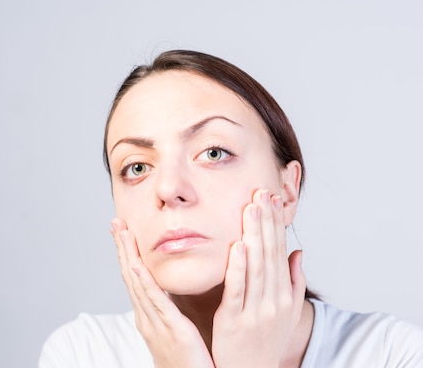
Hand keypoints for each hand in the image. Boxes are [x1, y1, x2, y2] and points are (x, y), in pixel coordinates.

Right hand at [111, 218, 214, 367]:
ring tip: (123, 232)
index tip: (124, 230)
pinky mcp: (172, 331)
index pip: (134, 278)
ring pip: (138, 284)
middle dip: (122, 247)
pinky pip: (157, 303)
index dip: (127, 253)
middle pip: (130, 276)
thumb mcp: (175, 331)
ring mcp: (156, 324)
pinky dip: (145, 283)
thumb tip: (169, 289)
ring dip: (128, 256)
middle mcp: (147, 318)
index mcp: (149, 316)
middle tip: (116, 221)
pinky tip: (137, 266)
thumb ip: (171, 310)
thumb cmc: (188, 364)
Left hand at [211, 189, 305, 367]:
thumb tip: (298, 251)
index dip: (276, 224)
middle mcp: (273, 300)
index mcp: (283, 295)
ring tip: (251, 209)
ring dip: (254, 235)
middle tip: (261, 192)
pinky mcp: (234, 321)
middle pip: (269, 254)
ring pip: (256, 267)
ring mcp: (255, 311)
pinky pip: (237, 290)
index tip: (271, 198)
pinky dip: (238, 268)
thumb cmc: (265, 341)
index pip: (280, 251)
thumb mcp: (285, 312)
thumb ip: (292, 281)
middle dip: (266, 222)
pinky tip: (238, 246)